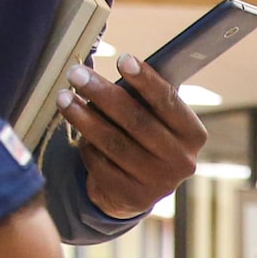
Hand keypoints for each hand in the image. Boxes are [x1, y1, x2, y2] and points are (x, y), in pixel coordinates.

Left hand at [59, 54, 206, 219]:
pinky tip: (78, 133)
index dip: (146, 80)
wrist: (140, 187)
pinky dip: (86, 146)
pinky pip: (101, 165)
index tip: (123, 60)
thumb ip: (142, 94)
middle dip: (102, 94)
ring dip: (84, 117)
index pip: (168, 102)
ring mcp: (158, 183)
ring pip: (114, 143)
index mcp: (192, 134)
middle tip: (76, 74)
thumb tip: (117, 66)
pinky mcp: (133, 198)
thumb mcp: (155, 116)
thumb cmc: (145, 136)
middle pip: (136, 121)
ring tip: (64, 98)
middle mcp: (181, 161)